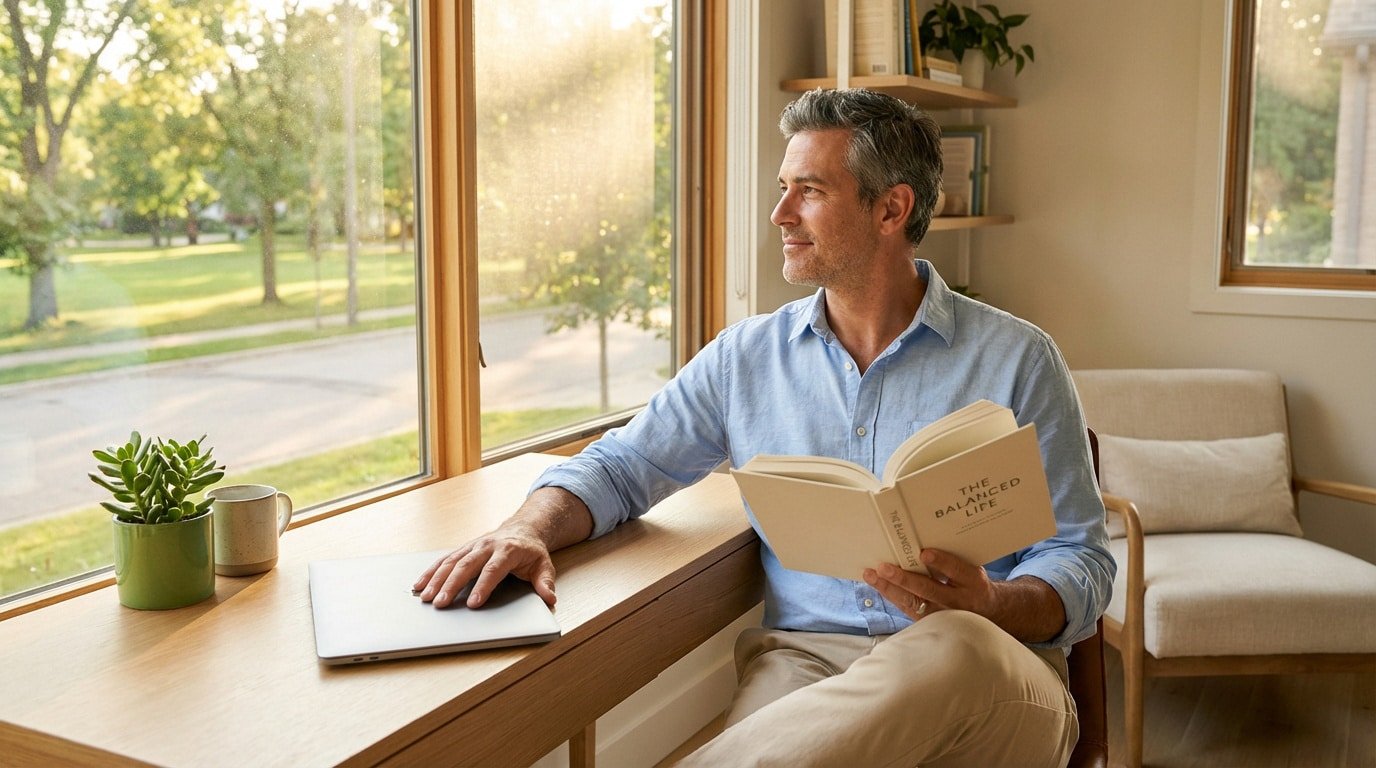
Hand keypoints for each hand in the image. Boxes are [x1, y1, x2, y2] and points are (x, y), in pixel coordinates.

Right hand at [413, 522, 557, 608]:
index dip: (483, 586)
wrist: (523, 529)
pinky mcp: (464, 549)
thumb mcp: (544, 565)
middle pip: (466, 565)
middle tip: (440, 603)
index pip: (493, 570)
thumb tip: (550, 598)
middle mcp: (487, 546)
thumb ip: (545, 582)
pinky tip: (419, 584)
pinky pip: (444, 559)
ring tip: (425, 597)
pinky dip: (430, 572)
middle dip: (452, 585)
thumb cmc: (532, 552)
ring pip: (451, 561)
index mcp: (507, 551)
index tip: (473, 604)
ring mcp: (473, 546)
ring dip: (436, 579)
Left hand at [863, 548, 994, 621]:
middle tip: (884, 567)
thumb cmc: (973, 582)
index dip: (941, 562)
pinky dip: (892, 596)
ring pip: (914, 603)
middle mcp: (958, 601)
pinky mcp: (932, 623)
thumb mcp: (972, 569)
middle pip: (929, 590)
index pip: (957, 571)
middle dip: (905, 579)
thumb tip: (922, 543)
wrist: (988, 611)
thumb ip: (954, 561)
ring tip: (871, 575)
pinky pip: (908, 609)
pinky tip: (877, 584)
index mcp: (973, 582)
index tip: (924, 553)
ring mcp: (944, 615)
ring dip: (890, 588)